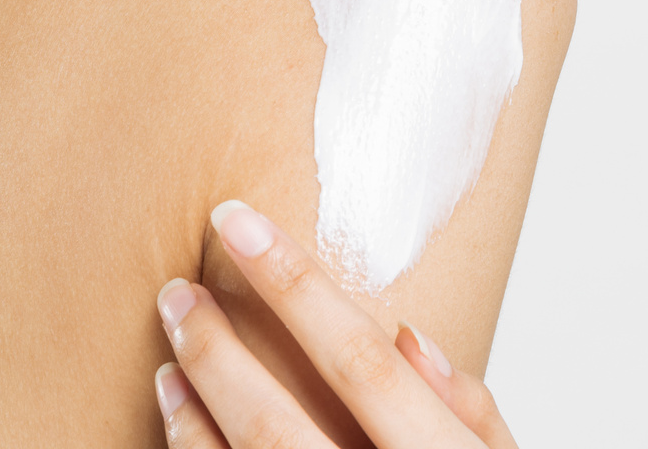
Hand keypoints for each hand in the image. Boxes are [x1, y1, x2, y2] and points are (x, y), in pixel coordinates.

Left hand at [152, 200, 517, 447]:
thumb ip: (476, 419)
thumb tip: (410, 340)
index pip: (360, 361)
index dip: (294, 284)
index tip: (238, 222)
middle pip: (276, 422)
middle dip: (217, 347)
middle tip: (176, 291)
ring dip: (193, 413)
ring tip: (170, 355)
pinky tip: (180, 425)